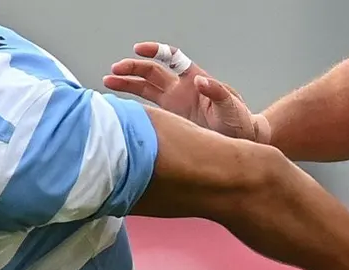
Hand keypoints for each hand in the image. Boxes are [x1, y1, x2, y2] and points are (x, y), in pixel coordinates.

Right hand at [104, 42, 269, 143]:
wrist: (239, 141)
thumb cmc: (238, 121)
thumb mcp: (231, 107)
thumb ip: (217, 92)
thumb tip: (199, 81)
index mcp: (194, 79)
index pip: (172, 58)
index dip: (155, 51)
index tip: (139, 50)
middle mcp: (180, 89)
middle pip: (152, 72)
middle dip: (133, 69)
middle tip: (115, 70)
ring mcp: (173, 104)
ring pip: (145, 89)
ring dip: (127, 84)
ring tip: (108, 81)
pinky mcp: (169, 119)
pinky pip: (148, 109)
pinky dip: (134, 106)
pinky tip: (119, 107)